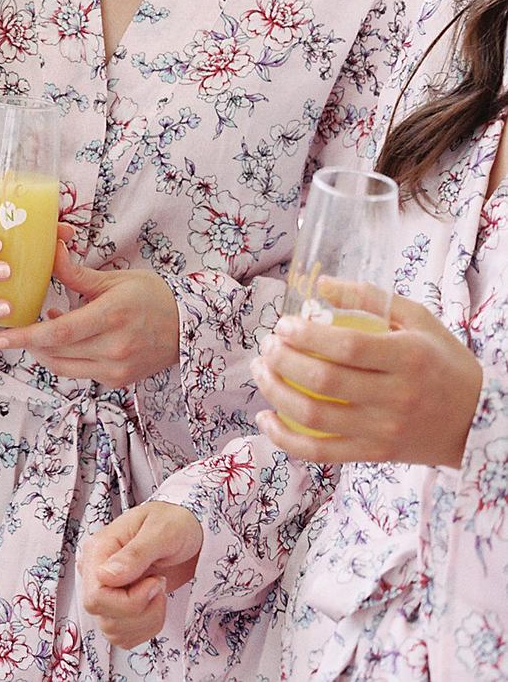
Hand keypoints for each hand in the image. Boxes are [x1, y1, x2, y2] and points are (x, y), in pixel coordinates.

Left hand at [0, 242, 178, 387]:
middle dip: (27, 342)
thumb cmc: (152, 296)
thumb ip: (76, 273)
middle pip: (56, 352)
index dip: (25, 337)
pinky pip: (80, 372)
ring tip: (36, 329)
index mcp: (112, 317)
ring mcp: (117, 369)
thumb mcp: (114, 279)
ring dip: (43, 351)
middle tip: (7, 329)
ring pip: (64, 367)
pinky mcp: (119, 380)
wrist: (190, 326)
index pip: (59, 333)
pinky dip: (64, 358)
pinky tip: (63, 337)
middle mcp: (114, 348)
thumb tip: (49, 251)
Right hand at [80, 502, 202, 649]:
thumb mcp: (160, 531)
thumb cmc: (175, 523)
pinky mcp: (121, 607)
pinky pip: (124, 636)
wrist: (190, 531)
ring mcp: (108, 591)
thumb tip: (105, 577)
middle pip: (101, 615)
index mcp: (99, 550)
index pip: (95, 595)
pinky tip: (156, 605)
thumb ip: (134, 554)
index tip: (155, 582)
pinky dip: (146, 629)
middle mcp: (96, 573)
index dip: (128, 601)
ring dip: (146, 621)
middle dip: (139, 611)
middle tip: (159, 584)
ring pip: (112, 630)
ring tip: (159, 593)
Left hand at [253, 290, 483, 467]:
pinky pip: (321, 452)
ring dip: (274, 392)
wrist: (479, 420)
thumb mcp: (418, 320)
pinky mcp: (375, 454)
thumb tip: (321, 284)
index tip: (284, 325)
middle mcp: (397, 397)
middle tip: (267, 345)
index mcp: (409, 359)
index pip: (347, 347)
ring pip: (315, 417)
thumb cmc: (443, 362)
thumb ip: (370, 297)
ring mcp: (385, 431)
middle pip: (324, 381)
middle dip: (281, 360)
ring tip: (260, 370)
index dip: (306, 336)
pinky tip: (265, 418)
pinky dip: (285, 439)